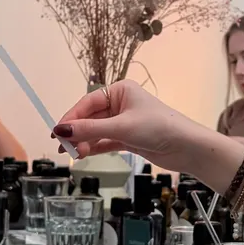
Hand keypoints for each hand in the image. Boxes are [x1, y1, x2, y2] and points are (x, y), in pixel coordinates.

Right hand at [53, 80, 200, 171]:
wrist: (186, 147)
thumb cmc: (158, 128)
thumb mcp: (121, 127)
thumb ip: (90, 130)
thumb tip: (60, 129)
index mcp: (120, 90)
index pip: (88, 102)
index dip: (71, 117)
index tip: (57, 132)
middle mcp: (121, 103)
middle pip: (90, 117)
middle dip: (76, 131)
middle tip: (62, 146)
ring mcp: (124, 121)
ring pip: (96, 131)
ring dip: (84, 141)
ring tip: (72, 154)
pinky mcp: (129, 137)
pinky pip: (105, 141)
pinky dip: (94, 147)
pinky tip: (82, 154)